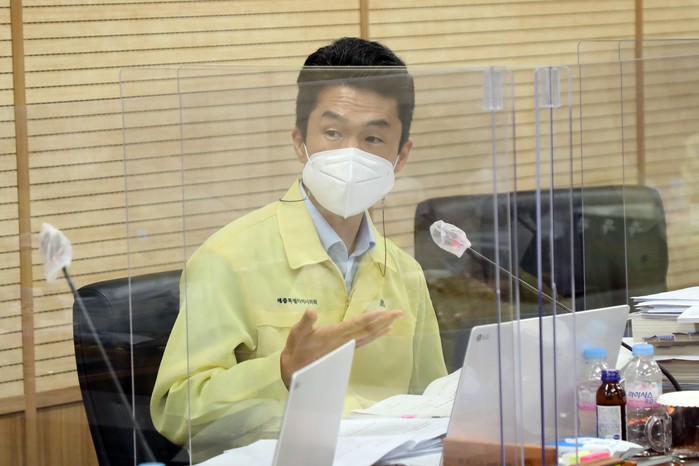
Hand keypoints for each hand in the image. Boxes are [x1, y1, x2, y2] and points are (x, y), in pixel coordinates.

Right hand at [280, 307, 402, 387]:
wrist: (296, 372)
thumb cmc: (296, 350)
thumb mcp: (297, 333)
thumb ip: (305, 322)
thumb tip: (311, 311)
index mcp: (335, 335)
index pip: (357, 324)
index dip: (371, 318)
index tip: (384, 311)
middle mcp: (344, 341)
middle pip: (368, 330)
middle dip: (384, 321)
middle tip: (400, 313)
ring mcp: (346, 346)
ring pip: (368, 337)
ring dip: (382, 328)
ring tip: (394, 322)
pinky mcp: (344, 349)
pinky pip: (364, 341)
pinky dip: (374, 336)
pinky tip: (380, 332)